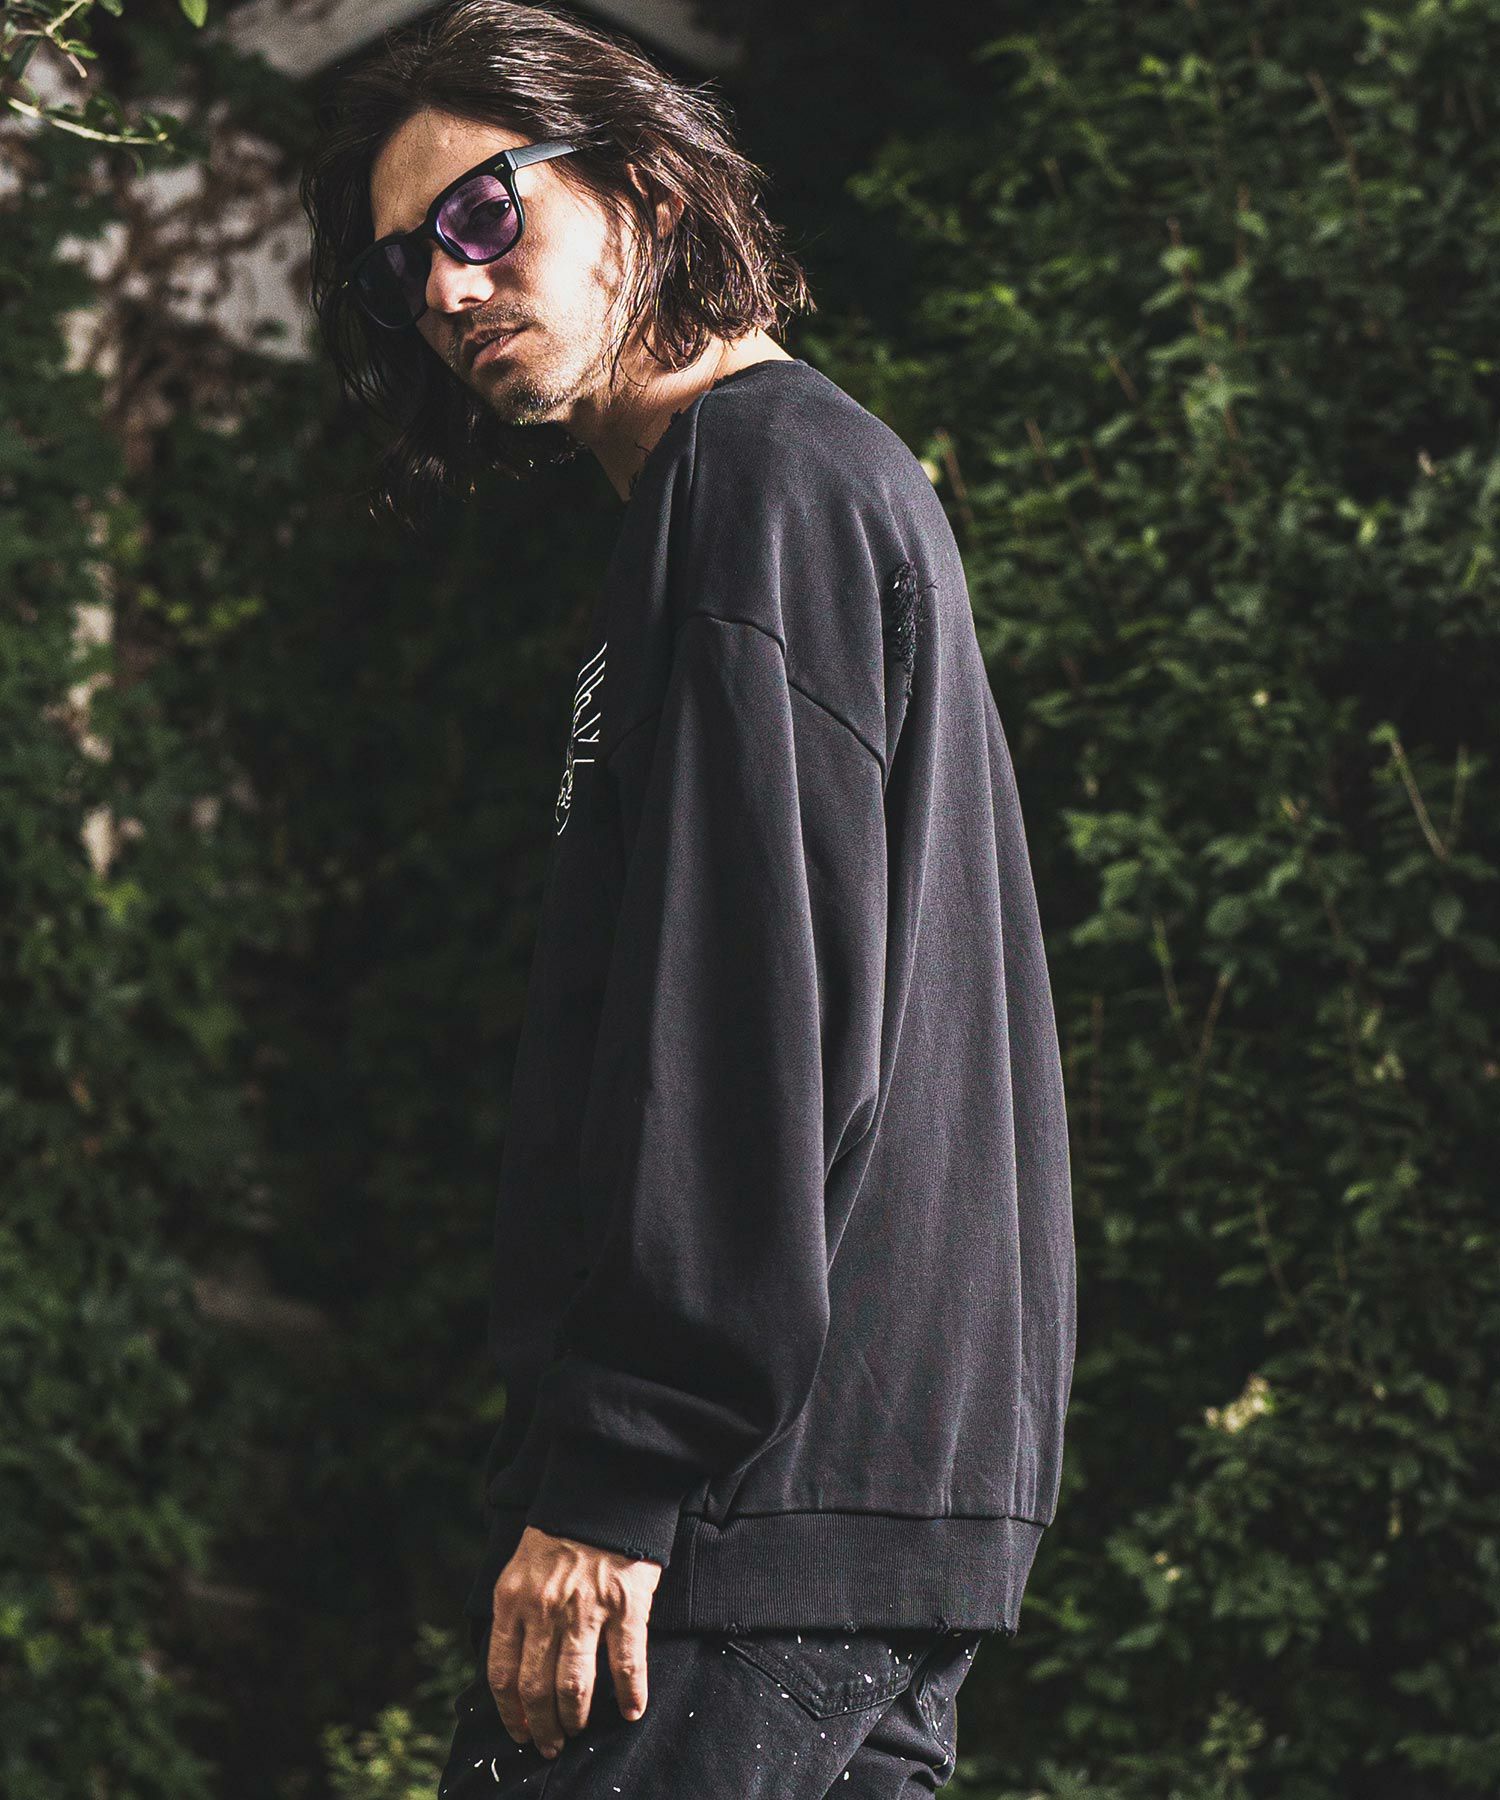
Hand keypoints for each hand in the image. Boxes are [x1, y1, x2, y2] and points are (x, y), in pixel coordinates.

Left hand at [486, 1525, 662, 1759]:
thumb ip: (516, 1613)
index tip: (519, 1731)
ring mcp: (586, 1608)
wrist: (603, 1489)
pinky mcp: (625, 1604)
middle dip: (541, 1726)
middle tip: (550, 1744)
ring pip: (574, 1684)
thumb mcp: (521, 1568)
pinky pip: (626, 1663)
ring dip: (574, 1717)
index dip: (509, 1713)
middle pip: (536, 1688)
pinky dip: (630, 1694)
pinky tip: (631, 1710)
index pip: (502, 1674)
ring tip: (578, 1731)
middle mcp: (545, 1610)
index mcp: (513, 1600)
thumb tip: (514, 1667)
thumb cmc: (561, 1533)